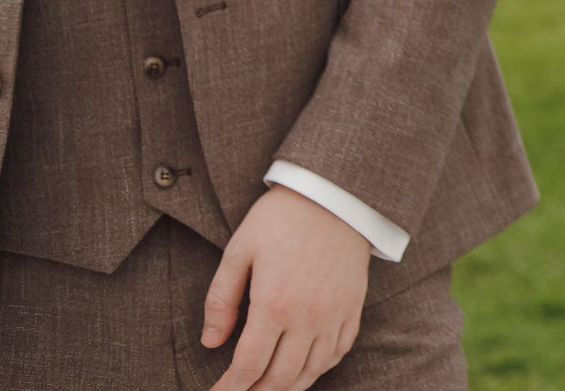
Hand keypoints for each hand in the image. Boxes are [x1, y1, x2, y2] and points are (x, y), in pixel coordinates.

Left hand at [202, 186, 371, 389]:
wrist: (335, 194)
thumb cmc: (280, 219)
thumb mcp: (239, 252)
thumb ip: (221, 301)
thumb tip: (211, 343)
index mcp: (275, 304)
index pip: (248, 367)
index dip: (228, 389)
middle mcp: (308, 316)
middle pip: (280, 379)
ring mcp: (335, 314)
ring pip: (312, 371)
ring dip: (287, 388)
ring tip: (267, 388)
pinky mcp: (353, 306)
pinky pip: (338, 352)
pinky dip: (318, 368)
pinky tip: (303, 369)